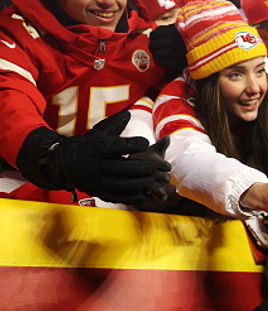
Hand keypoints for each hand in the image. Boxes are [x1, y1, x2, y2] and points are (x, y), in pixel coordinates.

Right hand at [16, 111, 171, 204]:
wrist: (63, 164)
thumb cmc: (87, 145)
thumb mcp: (97, 133)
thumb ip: (114, 125)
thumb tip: (128, 113)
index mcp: (94, 148)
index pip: (115, 147)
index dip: (132, 145)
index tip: (147, 142)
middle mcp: (93, 166)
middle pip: (122, 167)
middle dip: (144, 167)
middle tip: (161, 165)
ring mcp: (94, 182)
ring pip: (121, 184)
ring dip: (141, 183)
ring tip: (156, 179)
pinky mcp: (97, 192)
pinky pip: (116, 197)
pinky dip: (131, 196)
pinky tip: (145, 192)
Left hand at [148, 24, 187, 73]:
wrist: (207, 48)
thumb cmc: (192, 38)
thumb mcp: (183, 28)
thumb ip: (170, 29)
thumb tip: (154, 34)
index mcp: (174, 32)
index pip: (155, 34)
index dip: (153, 37)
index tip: (154, 39)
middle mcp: (174, 41)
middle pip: (154, 44)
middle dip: (152, 47)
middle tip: (154, 48)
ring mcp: (176, 53)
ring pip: (157, 54)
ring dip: (156, 55)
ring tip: (158, 55)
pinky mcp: (179, 63)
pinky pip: (164, 63)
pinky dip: (162, 62)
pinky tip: (165, 61)